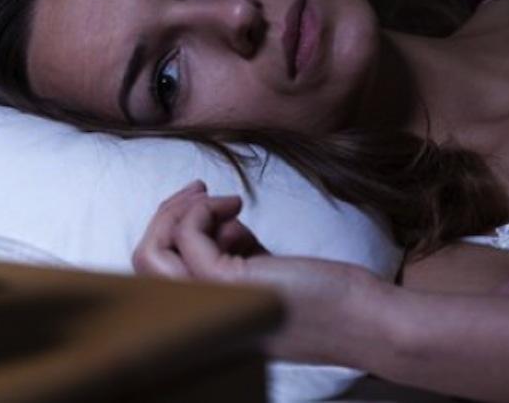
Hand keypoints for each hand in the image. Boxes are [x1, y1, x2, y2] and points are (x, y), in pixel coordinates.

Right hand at [132, 182, 385, 364]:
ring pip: (151, 252)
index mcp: (206, 317)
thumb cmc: (321, 295)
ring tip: (219, 198)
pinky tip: (236, 207)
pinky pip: (187, 235)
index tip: (197, 202)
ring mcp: (209, 304)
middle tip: (199, 190)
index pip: (156, 275)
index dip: (167, 231)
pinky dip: (202, 210)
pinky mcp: (226, 285)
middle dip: (165, 215)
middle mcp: (198, 318)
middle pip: (144, 262)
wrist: (363, 318)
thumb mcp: (264, 271)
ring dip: (178, 210)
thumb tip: (215, 221)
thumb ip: (232, 253)